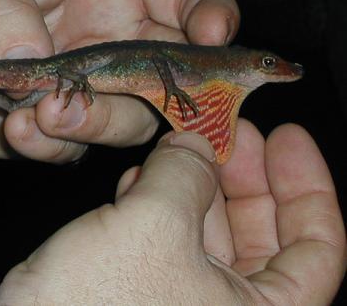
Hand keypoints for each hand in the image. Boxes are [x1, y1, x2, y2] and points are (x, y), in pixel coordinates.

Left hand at [0, 0, 239, 159]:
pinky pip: (69, 149)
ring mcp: (81, 88)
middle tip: (129, 98)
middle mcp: (107, 40)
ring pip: (126, 122)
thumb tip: (36, 59)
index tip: (212, 36)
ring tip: (43, 112)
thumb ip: (5, 2)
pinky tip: (15, 126)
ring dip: (96, 124)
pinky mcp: (45, 125)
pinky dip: (49, 145)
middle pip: (172, 73)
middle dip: (167, 93)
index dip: (213, 13)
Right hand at [0, 121, 345, 304]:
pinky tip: (137, 177)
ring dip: (192, 183)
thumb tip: (195, 145)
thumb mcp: (154, 223)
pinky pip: (166, 240)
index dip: (306, 185)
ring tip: (176, 143)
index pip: (317, 248)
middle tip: (225, 127)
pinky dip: (158, 204)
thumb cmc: (98, 299)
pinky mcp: (142, 292)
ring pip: (206, 234)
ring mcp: (182, 302)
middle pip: (260, 235)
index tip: (285, 135)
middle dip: (241, 174)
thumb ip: (186, 172)